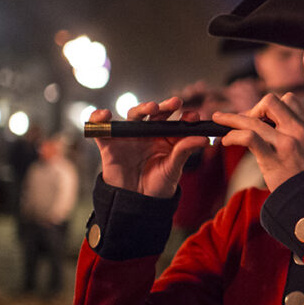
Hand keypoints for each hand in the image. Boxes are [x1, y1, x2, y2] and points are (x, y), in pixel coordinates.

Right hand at [91, 97, 208, 197]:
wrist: (137, 201)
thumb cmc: (158, 184)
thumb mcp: (174, 168)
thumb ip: (184, 151)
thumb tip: (204, 139)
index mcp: (166, 137)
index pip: (176, 122)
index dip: (184, 117)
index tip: (193, 116)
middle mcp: (148, 132)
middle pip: (155, 114)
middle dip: (165, 106)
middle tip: (175, 103)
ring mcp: (129, 136)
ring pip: (134, 116)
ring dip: (142, 109)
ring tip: (151, 108)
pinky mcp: (110, 143)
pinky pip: (102, 128)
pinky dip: (99, 119)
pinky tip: (104, 115)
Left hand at [212, 93, 303, 190]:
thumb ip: (296, 132)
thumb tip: (271, 123)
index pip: (289, 99)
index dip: (271, 106)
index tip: (260, 117)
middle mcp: (298, 131)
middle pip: (270, 101)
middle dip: (253, 109)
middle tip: (244, 121)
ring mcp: (286, 143)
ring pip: (253, 119)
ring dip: (231, 119)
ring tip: (219, 120)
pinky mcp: (273, 158)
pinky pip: (248, 138)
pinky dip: (233, 136)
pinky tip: (226, 141)